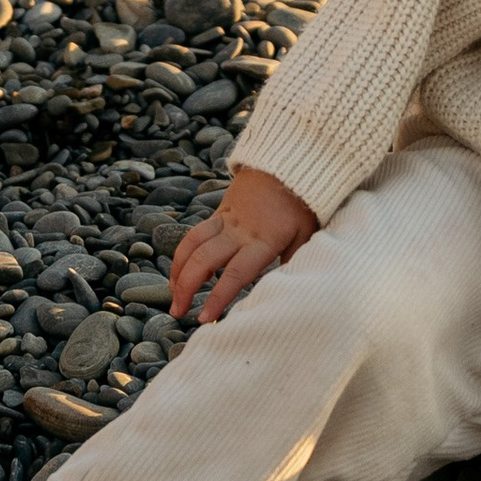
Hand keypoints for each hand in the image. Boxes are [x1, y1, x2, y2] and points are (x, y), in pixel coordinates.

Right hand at [170, 166, 315, 325]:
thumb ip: (293, 263)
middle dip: (186, 288)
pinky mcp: (220, 211)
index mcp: (263, 241)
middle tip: (179, 312)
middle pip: (204, 260)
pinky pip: (196, 233)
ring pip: (192, 244)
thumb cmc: (302, 203)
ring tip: (174, 295)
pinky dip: (184, 253)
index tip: (205, 319)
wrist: (289, 161)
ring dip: (178, 271)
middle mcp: (240, 231)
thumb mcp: (306, 235)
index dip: (218, 298)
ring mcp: (227, 219)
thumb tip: (286, 292)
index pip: (235, 275)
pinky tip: (182, 271)